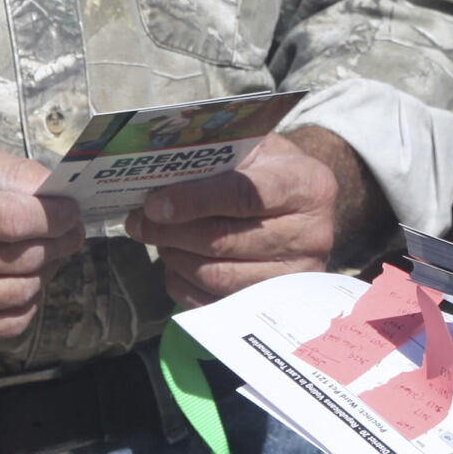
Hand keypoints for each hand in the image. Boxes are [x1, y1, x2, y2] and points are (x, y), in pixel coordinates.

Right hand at [0, 127, 84, 343]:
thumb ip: (5, 168)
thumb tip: (55, 190)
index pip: (15, 220)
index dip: (57, 215)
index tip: (73, 208)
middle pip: (23, 258)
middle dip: (60, 240)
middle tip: (69, 226)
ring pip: (21, 292)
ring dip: (47, 269)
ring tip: (47, 248)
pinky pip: (7, 323)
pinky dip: (28, 300)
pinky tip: (23, 276)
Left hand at [123, 128, 341, 307]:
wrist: (306, 209)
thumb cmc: (272, 171)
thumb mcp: (257, 148)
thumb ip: (217, 155)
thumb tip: (158, 169)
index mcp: (309, 186)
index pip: (247, 195)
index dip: (196, 200)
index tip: (155, 203)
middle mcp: (312, 235)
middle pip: (225, 240)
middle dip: (172, 231)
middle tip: (139, 220)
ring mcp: (296, 276)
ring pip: (216, 276)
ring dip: (175, 256)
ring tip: (157, 237)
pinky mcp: (275, 305)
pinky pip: (214, 303)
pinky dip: (184, 283)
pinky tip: (175, 260)